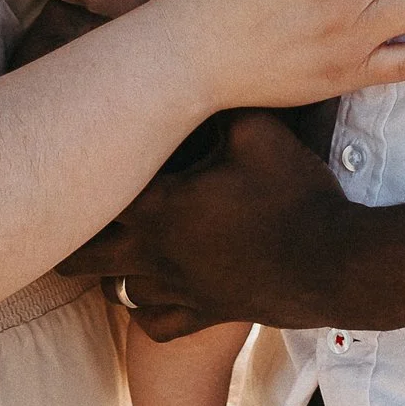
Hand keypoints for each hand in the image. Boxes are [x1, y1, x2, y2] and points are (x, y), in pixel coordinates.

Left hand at [67, 109, 355, 334]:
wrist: (333, 263)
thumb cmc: (294, 193)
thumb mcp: (257, 131)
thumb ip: (217, 106)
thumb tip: (199, 81)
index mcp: (159, 207)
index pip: (93, 194)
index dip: (80, 175)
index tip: (75, 159)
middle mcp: (156, 254)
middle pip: (84, 255)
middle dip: (74, 234)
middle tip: (70, 214)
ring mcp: (179, 291)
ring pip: (115, 291)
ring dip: (109, 270)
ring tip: (113, 248)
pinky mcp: (205, 316)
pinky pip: (153, 324)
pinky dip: (144, 309)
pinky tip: (153, 290)